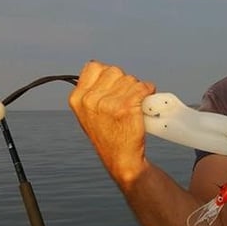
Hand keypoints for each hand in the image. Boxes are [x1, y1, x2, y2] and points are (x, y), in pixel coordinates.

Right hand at [68, 60, 155, 184]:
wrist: (120, 159)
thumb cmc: (108, 134)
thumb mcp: (88, 113)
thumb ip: (92, 92)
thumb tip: (105, 70)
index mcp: (77, 98)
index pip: (94, 67)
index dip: (108, 74)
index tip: (113, 86)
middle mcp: (90, 99)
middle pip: (115, 71)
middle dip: (124, 82)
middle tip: (125, 100)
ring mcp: (108, 103)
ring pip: (130, 79)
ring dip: (137, 89)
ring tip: (133, 106)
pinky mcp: (127, 107)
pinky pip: (143, 87)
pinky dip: (149, 92)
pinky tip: (146, 102)